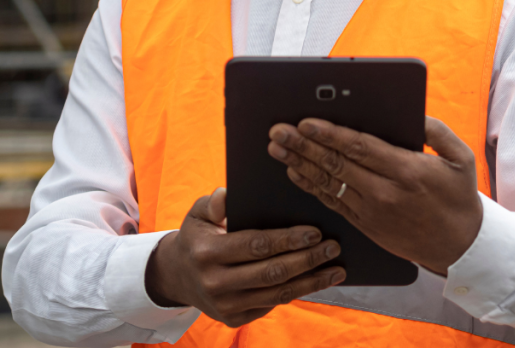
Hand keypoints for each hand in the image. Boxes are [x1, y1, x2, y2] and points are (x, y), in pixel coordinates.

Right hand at [144, 187, 345, 327]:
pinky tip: (318, 280)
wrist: (177, 276)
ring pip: (277, 294)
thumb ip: (213, 203)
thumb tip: (227, 195)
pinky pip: (272, 304)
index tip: (315, 232)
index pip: (256, 245)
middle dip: (307, 260)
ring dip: (311, 282)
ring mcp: (225, 305)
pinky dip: (298, 292)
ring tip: (337, 269)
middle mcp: (215, 283)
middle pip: (272, 272)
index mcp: (207, 253)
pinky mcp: (234, 319)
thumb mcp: (197, 214)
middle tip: (334, 247)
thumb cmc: (198, 236)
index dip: (288, 240)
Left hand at [268, 116, 482, 275]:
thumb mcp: (461, 158)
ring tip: (277, 149)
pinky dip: (311, 187)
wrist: (460, 246)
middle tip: (278, 131)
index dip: (330, 135)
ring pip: (328, 184)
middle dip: (303, 145)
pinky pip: (332, 203)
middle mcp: (386, 192)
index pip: (360, 148)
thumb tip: (414, 113)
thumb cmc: (459, 197)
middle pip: (336, 165)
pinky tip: (295, 173)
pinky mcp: (366, 225)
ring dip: (299, 164)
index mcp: (408, 171)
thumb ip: (437, 132)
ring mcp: (373, 212)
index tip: (307, 122)